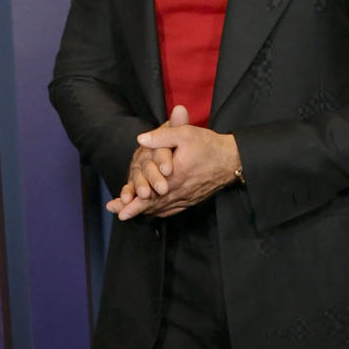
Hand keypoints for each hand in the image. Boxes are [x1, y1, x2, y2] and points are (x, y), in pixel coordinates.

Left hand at [107, 107, 240, 220]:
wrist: (232, 160)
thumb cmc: (208, 145)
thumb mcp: (185, 134)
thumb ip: (162, 136)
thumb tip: (140, 139)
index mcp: (174, 177)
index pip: (149, 195)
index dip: (132, 202)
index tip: (117, 208)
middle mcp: (179, 191)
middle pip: (152, 206)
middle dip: (133, 210)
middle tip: (118, 214)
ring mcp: (186, 198)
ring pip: (161, 209)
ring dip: (144, 212)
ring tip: (128, 214)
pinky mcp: (191, 199)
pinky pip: (172, 209)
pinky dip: (160, 212)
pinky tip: (152, 212)